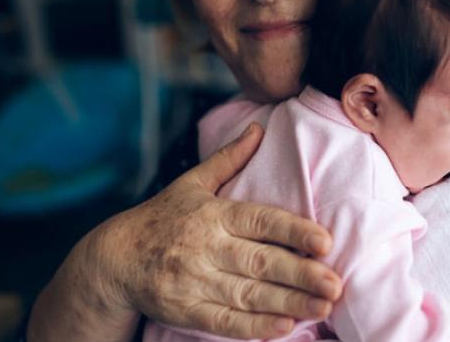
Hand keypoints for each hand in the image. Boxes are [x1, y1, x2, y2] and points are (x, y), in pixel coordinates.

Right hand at [105, 123, 341, 338]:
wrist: (114, 258)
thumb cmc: (163, 217)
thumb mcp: (192, 182)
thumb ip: (229, 158)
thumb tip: (258, 128)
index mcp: (213, 213)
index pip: (260, 220)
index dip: (293, 231)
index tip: (324, 241)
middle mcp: (205, 246)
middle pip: (259, 261)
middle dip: (300, 273)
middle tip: (336, 283)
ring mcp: (193, 280)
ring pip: (248, 294)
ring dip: (288, 302)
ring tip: (323, 307)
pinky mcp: (184, 309)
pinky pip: (223, 321)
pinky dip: (254, 326)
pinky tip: (284, 327)